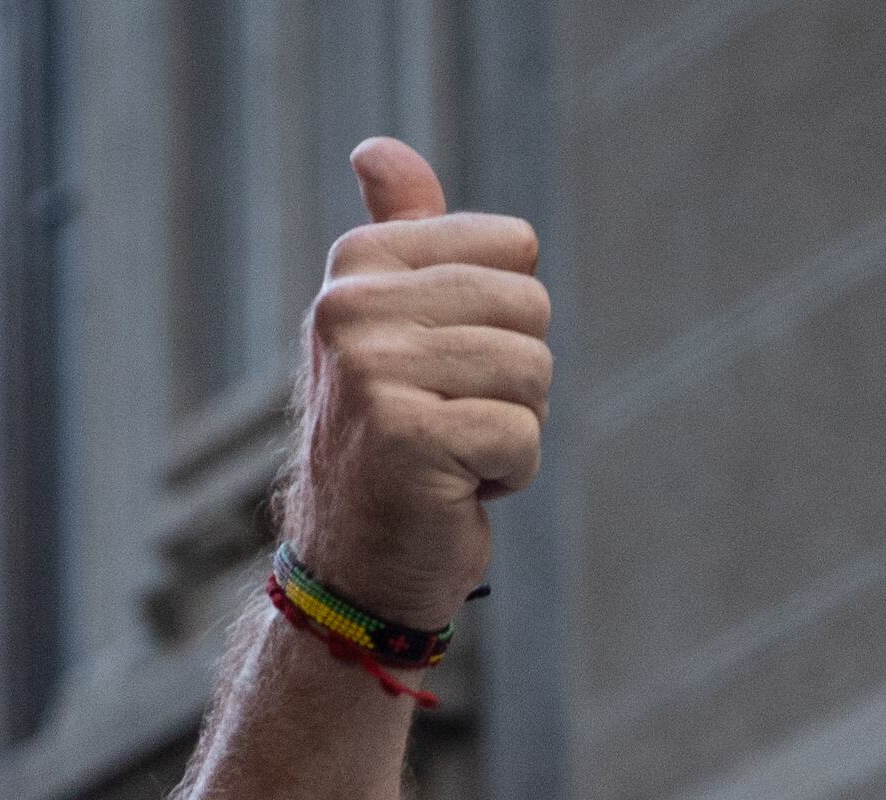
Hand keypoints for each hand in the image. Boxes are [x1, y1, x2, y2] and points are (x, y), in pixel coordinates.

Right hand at [282, 140, 550, 633]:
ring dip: (513, 430)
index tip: (448, 365)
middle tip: (454, 420)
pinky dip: (508, 477)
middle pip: (531, 308)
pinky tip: (455, 492)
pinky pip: (522, 438)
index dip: (506, 319)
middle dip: (516, 378)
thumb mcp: (392, 325)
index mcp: (358, 264)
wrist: (355, 561)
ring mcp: (373, 373)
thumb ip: (400, 233)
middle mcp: (352, 308)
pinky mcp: (407, 440)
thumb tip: (377, 150)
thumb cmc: (394, 438)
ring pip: (533, 372)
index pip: (514, 248)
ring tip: (452, 456)